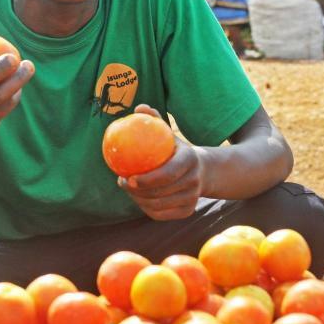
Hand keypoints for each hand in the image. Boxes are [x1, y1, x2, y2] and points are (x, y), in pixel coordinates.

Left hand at [117, 105, 203, 219]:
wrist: (201, 170)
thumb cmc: (175, 148)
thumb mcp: (167, 133)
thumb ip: (154, 119)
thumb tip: (139, 108)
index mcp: (190, 159)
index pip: (169, 173)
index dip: (148, 179)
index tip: (128, 177)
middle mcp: (194, 180)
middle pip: (162, 192)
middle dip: (137, 191)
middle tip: (122, 182)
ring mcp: (193, 198)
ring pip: (159, 205)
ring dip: (139, 200)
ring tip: (127, 189)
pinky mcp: (188, 210)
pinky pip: (161, 215)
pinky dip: (147, 209)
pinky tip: (137, 199)